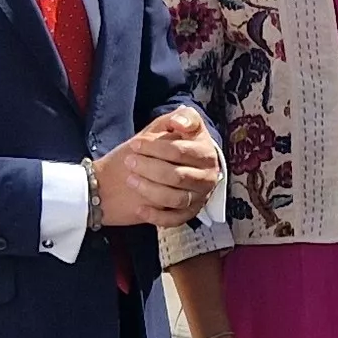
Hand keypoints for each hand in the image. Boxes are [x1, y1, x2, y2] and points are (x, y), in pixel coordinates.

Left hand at [97, 106, 219, 226]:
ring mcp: (200, 196)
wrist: (169, 164)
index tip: (135, 144)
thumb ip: (181, 117)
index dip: (155, 147)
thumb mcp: (172, 125)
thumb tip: (180, 122)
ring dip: (150, 190)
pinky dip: (156, 217)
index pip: (180, 151)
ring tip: (131, 180)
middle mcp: (208, 176)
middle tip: (129, 162)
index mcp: (206, 152)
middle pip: (177, 176)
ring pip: (176, 199)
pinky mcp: (190, 213)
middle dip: (149, 168)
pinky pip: (175, 220)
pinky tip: (139, 209)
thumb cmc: (168, 143)